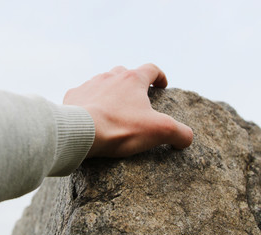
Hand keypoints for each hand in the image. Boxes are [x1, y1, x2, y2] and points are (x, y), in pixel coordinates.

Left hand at [63, 63, 192, 157]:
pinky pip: (84, 93)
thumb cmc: (120, 128)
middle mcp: (111, 76)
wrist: (80, 132)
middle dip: (133, 83)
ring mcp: (90, 84)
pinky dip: (90, 100)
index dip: (159, 76)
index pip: (151, 69)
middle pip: (126, 72)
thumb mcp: (159, 131)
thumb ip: (180, 133)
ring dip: (111, 90)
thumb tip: (187, 138)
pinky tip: (91, 113)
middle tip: (137, 98)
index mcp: (133, 79)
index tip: (162, 86)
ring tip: (114, 106)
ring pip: (104, 81)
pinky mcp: (73, 96)